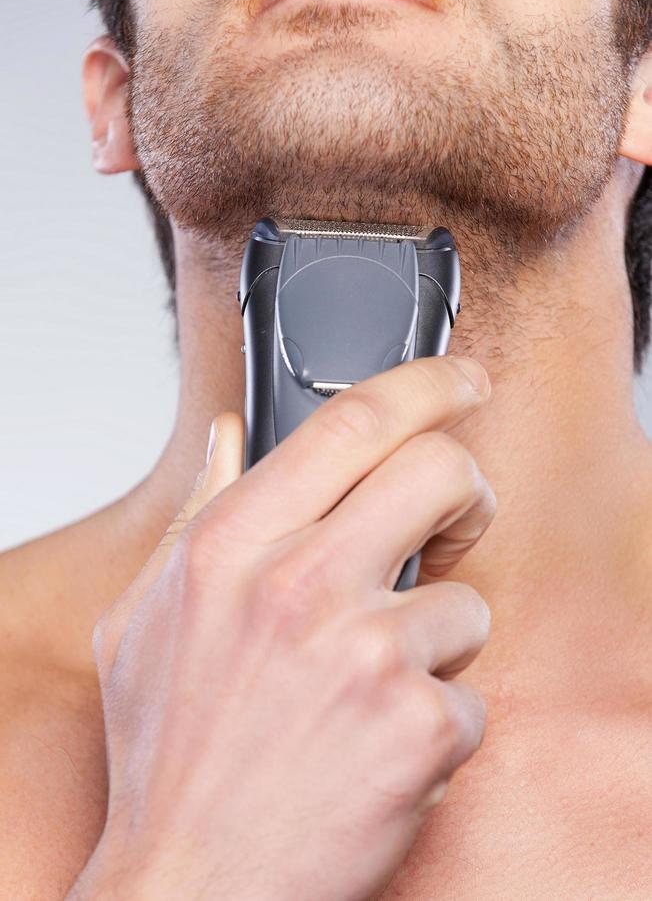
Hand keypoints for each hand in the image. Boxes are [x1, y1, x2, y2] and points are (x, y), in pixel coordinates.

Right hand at [68, 355, 495, 900]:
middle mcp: (299, 586)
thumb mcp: (147, 616)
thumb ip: (194, 511)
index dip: (425, 384)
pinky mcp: (419, 728)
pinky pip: (469, 696)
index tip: (462, 381)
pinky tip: (378, 749)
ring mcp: (365, 655)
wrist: (192, 881)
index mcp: (231, 546)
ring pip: (466, 600)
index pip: (353, 421)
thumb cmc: (170, 751)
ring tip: (372, 687)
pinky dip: (435, 724)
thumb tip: (224, 435)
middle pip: (441, 473)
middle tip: (453, 522)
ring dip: (434, 643)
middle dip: (467, 490)